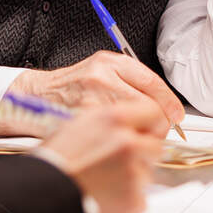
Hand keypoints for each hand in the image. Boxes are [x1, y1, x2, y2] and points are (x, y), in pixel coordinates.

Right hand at [5, 51, 183, 137]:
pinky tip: (115, 147)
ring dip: (141, 138)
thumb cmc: (70, 88)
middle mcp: (100, 79)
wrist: (35, 98)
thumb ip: (133, 81)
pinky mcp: (84, 126)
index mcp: (108, 63)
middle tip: (155, 131)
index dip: (168, 103)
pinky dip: (121, 148)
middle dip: (157, 123)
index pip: (152, 83)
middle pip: (148, 107)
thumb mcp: (103, 70)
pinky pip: (115, 142)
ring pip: (135, 128)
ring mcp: (91, 103)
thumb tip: (168, 106)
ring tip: (133, 140)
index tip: (176, 114)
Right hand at [39, 106, 163, 212]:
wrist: (42, 194)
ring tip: (105, 179)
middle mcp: (128, 143)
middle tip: (121, 160)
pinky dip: (127, 198)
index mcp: (114, 118)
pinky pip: (141, 196)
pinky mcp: (134, 199)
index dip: (151, 123)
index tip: (149, 130)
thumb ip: (110, 121)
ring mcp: (134, 172)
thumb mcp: (78, 123)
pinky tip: (106, 195)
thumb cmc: (53, 161)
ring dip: (134, 176)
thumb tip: (128, 122)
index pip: (155, 111)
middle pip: (156, 144)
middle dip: (143, 152)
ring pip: (148, 172)